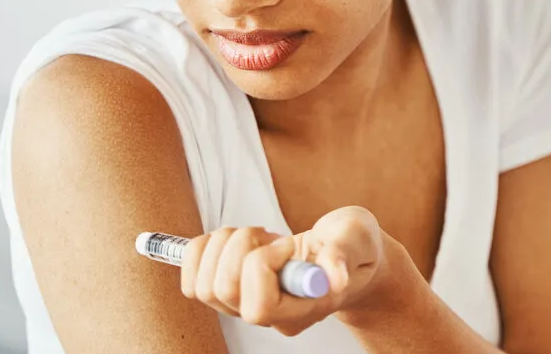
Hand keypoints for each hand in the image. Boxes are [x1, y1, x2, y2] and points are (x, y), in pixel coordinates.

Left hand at [179, 206, 387, 335]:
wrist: (348, 253)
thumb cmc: (354, 247)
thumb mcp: (358, 239)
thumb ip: (345, 254)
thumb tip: (336, 276)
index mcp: (302, 309)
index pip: (260, 308)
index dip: (263, 266)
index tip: (288, 243)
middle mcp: (270, 314)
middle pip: (223, 292)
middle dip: (239, 247)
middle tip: (269, 235)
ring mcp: (246, 304)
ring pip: (203, 286)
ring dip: (221, 245)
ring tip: (254, 235)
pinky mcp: (231, 288)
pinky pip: (192, 278)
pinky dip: (202, 248)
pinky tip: (233, 239)